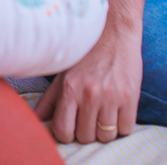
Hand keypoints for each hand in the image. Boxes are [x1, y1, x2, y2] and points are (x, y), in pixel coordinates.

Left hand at [34, 24, 142, 143]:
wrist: (114, 30)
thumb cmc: (85, 53)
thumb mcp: (62, 73)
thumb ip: (49, 100)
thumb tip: (35, 121)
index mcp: (69, 88)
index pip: (63, 131)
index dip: (66, 134)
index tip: (72, 126)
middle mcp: (89, 94)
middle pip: (86, 136)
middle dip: (86, 131)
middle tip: (89, 117)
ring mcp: (111, 96)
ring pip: (106, 136)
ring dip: (105, 129)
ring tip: (104, 113)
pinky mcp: (131, 96)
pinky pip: (126, 129)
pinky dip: (122, 125)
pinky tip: (118, 111)